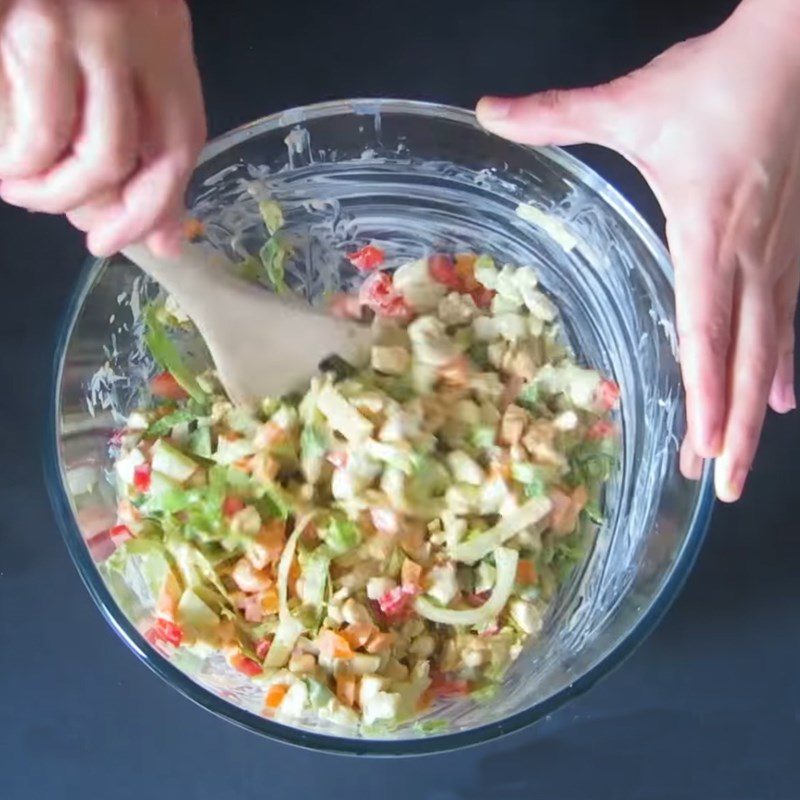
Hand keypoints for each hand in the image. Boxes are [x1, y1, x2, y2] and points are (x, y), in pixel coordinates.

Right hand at [0, 0, 205, 255]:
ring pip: (98, 158)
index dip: (162, 207)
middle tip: (81, 226)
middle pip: (151, 158)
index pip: (183, 143)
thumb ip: (145, 133)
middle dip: (112, 212)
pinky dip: (22, 167)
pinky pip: (39, 135)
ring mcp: (84, 30)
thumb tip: (162, 235)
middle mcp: (136, 34)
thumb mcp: (122, 48)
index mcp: (165, 38)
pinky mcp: (30, 27)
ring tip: (25, 192)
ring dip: (58, 195)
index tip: (142, 242)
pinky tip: (6, 167)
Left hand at [476, 0, 799, 501]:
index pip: (706, 330)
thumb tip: (486, 111)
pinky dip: (786, 363)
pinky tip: (784, 397)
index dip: (703, 394)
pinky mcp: (794, 244)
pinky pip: (793, 317)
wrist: (796, 48)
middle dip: (731, 429)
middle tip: (721, 486)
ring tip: (743, 461)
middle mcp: (749, 257)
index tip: (700, 448)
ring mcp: (780, 254)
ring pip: (772, 348)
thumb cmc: (715, 83)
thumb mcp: (629, 104)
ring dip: (754, 411)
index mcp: (706, 234)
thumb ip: (557, 115)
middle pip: (743, 359)